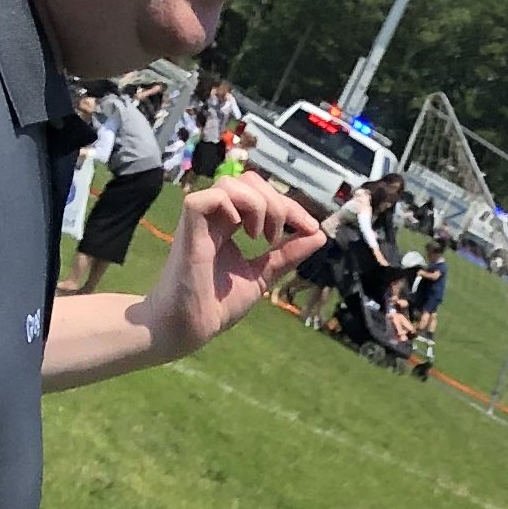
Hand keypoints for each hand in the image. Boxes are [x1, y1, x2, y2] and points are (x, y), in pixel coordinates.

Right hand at [138, 176, 322, 355]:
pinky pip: (207, 198)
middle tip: (278, 236)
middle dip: (276, 202)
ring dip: (257, 204)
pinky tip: (240, 231)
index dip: (290, 206)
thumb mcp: (263, 275)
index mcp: (231, 224)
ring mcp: (200, 221)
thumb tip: (319, 235)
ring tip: (261, 236)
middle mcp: (215, 218)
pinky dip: (230, 206)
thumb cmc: (217, 305)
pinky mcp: (187, 229)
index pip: (262, 195)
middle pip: (249, 181)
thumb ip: (287, 255)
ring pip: (230, 183)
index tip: (311, 228)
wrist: (190, 327)